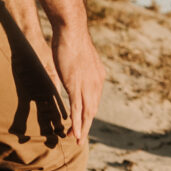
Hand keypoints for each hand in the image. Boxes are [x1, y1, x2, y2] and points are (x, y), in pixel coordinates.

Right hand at [51, 21, 106, 141]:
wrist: (72, 30)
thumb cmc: (72, 40)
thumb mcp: (78, 59)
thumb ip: (78, 70)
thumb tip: (73, 74)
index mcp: (98, 76)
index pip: (94, 100)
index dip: (89, 113)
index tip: (84, 122)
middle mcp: (96, 83)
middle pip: (92, 110)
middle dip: (86, 125)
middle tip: (80, 138)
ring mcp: (86, 85)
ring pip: (86, 113)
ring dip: (81, 128)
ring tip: (77, 140)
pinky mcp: (75, 85)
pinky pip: (77, 109)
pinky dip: (76, 122)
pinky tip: (74, 132)